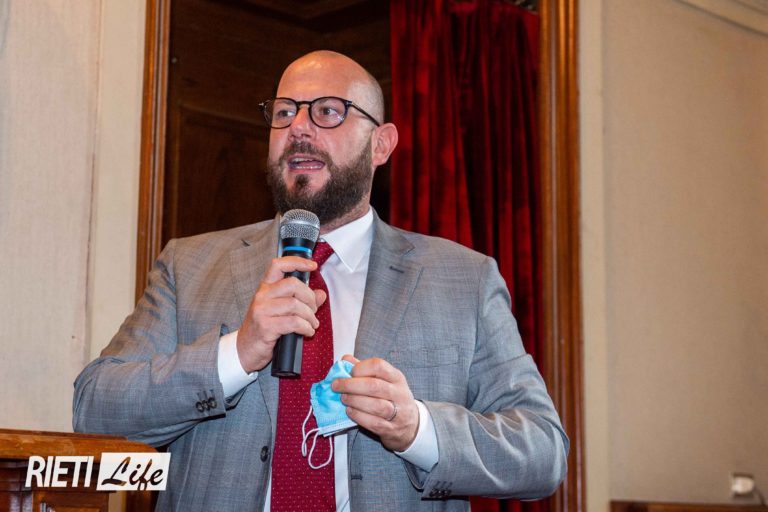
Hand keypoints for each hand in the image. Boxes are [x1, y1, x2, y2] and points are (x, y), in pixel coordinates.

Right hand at [236, 256, 326, 372]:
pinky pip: (293, 322)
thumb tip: (321, 294)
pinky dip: (306, 327)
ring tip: (311, 325)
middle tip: (313, 311)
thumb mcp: (282, 311)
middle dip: (310, 298)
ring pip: (295, 304)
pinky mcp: (265, 327)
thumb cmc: (264, 329)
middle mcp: (262, 296)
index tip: (313, 266)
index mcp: (265, 288)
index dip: (297, 262)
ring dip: (310, 316)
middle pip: (293, 284)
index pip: (278, 265)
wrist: (244, 350)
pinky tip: (307, 332)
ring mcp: (262, 311)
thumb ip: (303, 300)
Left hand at [332, 355, 418, 451]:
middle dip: (351, 385)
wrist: (410, 425)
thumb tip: (345, 360)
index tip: (348, 372)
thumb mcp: (384, 381)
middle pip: (374, 386)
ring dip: (354, 401)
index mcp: (396, 377)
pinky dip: (358, 416)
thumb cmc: (391, 398)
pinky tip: (349, 411)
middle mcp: (399, 393)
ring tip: (343, 398)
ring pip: (375, 405)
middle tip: (336, 386)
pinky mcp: (390, 429)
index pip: (378, 366)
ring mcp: (397, 412)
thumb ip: (364, 369)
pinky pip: (373, 422)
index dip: (360, 368)